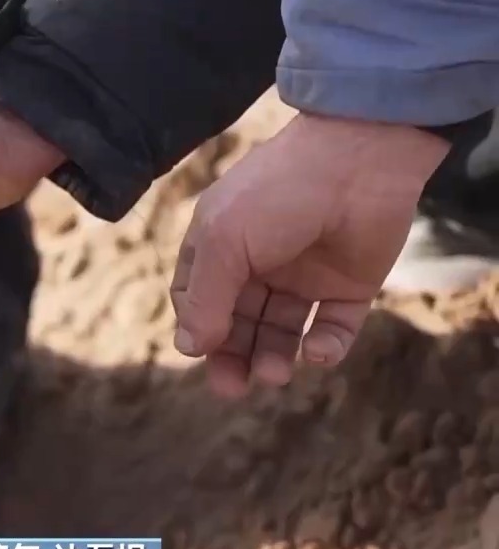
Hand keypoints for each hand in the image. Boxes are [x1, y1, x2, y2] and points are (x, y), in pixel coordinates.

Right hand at [170, 113, 448, 397]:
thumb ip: (205, 298)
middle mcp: (259, 263)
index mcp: (221, 245)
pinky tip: (317, 351)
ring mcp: (304, 276)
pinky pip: (333, 327)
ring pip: (282, 331)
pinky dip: (325, 347)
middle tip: (233, 388)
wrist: (360, 160)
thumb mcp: (225, 242)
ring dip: (275, 356)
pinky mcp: (350, 286)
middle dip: (233, 357)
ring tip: (277, 374)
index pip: (198, 299)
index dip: (197, 328)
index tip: (200, 352)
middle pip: (237, 323)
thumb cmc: (277, 193)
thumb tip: (187, 348)